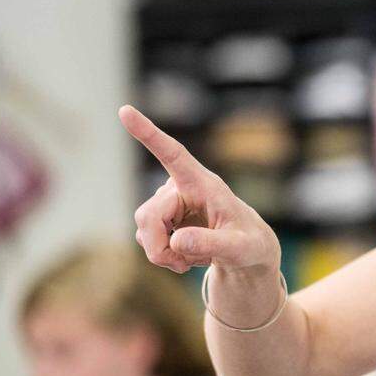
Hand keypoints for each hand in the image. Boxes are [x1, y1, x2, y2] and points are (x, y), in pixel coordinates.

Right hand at [119, 105, 280, 273]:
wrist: (247, 254)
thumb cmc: (250, 245)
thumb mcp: (241, 249)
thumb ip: (213, 244)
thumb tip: (177, 240)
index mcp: (204, 183)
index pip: (174, 154)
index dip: (149, 134)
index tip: (125, 110)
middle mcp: (181, 188)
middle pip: (149, 216)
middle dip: (160, 247)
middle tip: (183, 265)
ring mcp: (167, 204)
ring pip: (144, 231)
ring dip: (165, 254)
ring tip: (196, 258)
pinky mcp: (160, 219)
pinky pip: (146, 241)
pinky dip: (164, 256)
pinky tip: (187, 256)